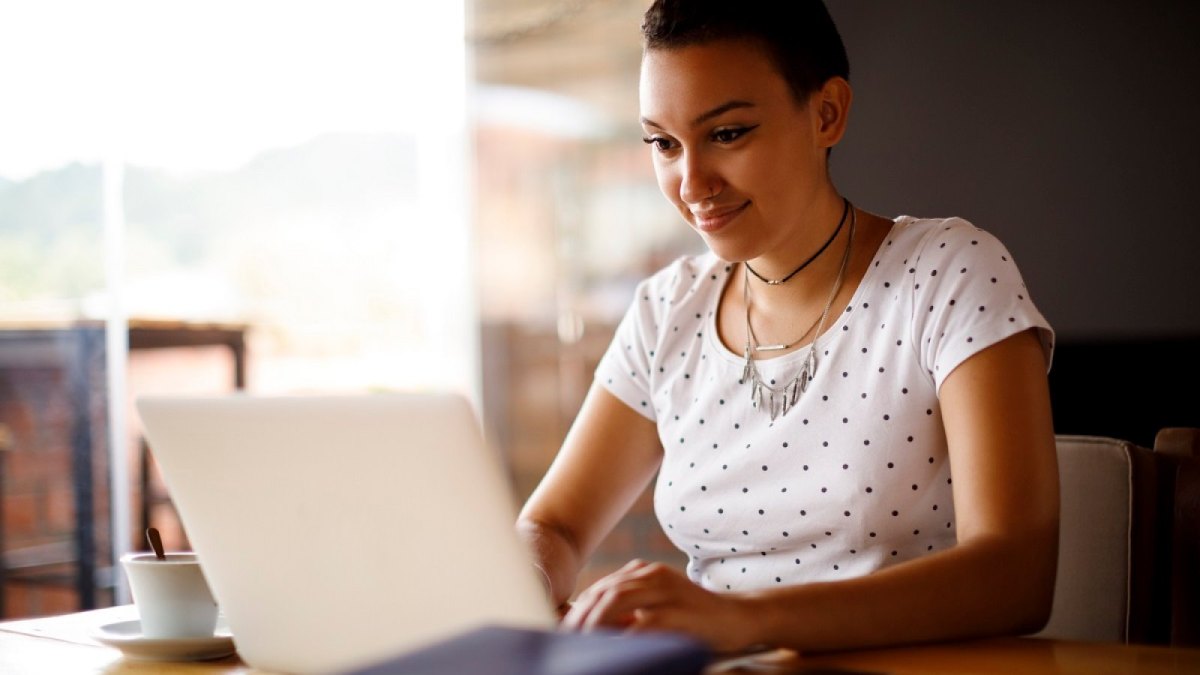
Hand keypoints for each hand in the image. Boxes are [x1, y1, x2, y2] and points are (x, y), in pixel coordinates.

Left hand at [561, 559, 758, 652]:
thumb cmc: (696, 619)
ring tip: (581, 642)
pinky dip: (623, 636)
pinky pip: (643, 622)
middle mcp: (652, 575)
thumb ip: (630, 614)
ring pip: (617, 600)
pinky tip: (612, 648)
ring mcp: (666, 591)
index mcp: (645, 573)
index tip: (563, 629)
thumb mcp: (659, 609)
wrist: (740, 617)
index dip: (579, 609)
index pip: (601, 589)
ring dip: (594, 622)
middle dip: (580, 616)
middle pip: (604, 592)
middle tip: (566, 639)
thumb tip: (593, 630)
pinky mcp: (679, 612)